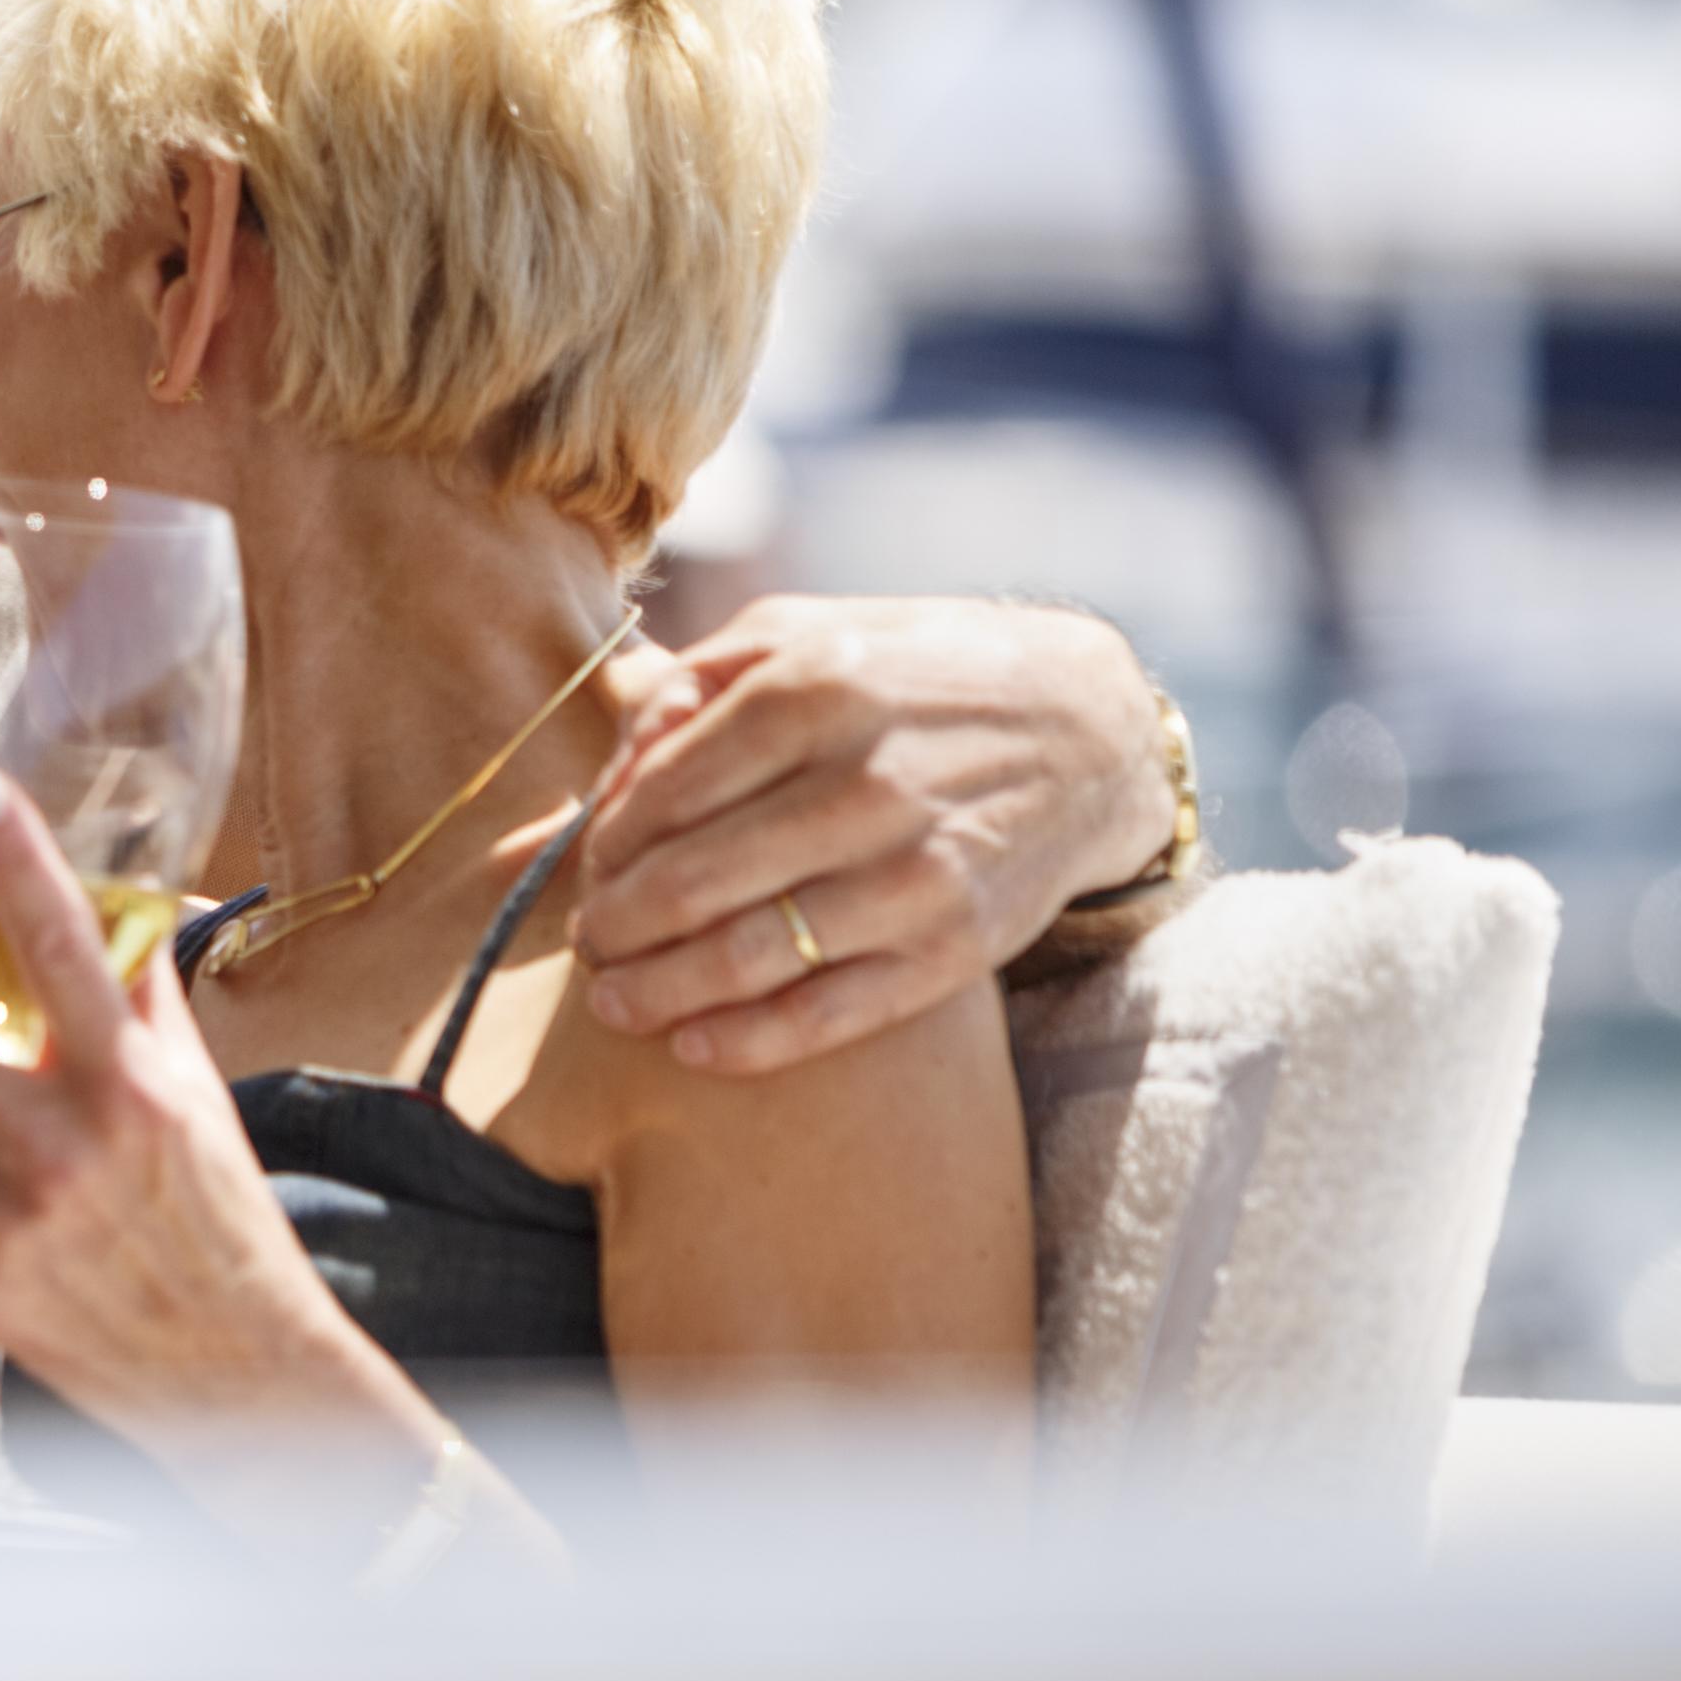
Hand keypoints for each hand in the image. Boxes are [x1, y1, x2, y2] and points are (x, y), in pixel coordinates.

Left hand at [0, 768, 390, 1445]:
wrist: (238, 1376)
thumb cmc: (217, 1221)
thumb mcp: (198, 1101)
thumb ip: (147, 1005)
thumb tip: (123, 904)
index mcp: (135, 1087)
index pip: (62, 944)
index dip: (12, 854)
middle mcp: (70, 1148)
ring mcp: (15, 1222)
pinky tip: (3, 1225)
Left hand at [572, 598, 1169, 1074]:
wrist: (1091, 730)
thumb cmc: (913, 678)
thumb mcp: (805, 637)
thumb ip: (687, 685)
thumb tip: (595, 756)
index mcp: (818, 689)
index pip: (661, 791)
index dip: (604, 844)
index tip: (588, 866)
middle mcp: (868, 782)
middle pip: (689, 882)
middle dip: (613, 925)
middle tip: (590, 938)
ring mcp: (917, 871)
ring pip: (746, 956)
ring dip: (655, 992)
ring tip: (612, 1000)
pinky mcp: (957, 945)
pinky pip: (829, 1013)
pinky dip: (745, 1041)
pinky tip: (690, 1044)